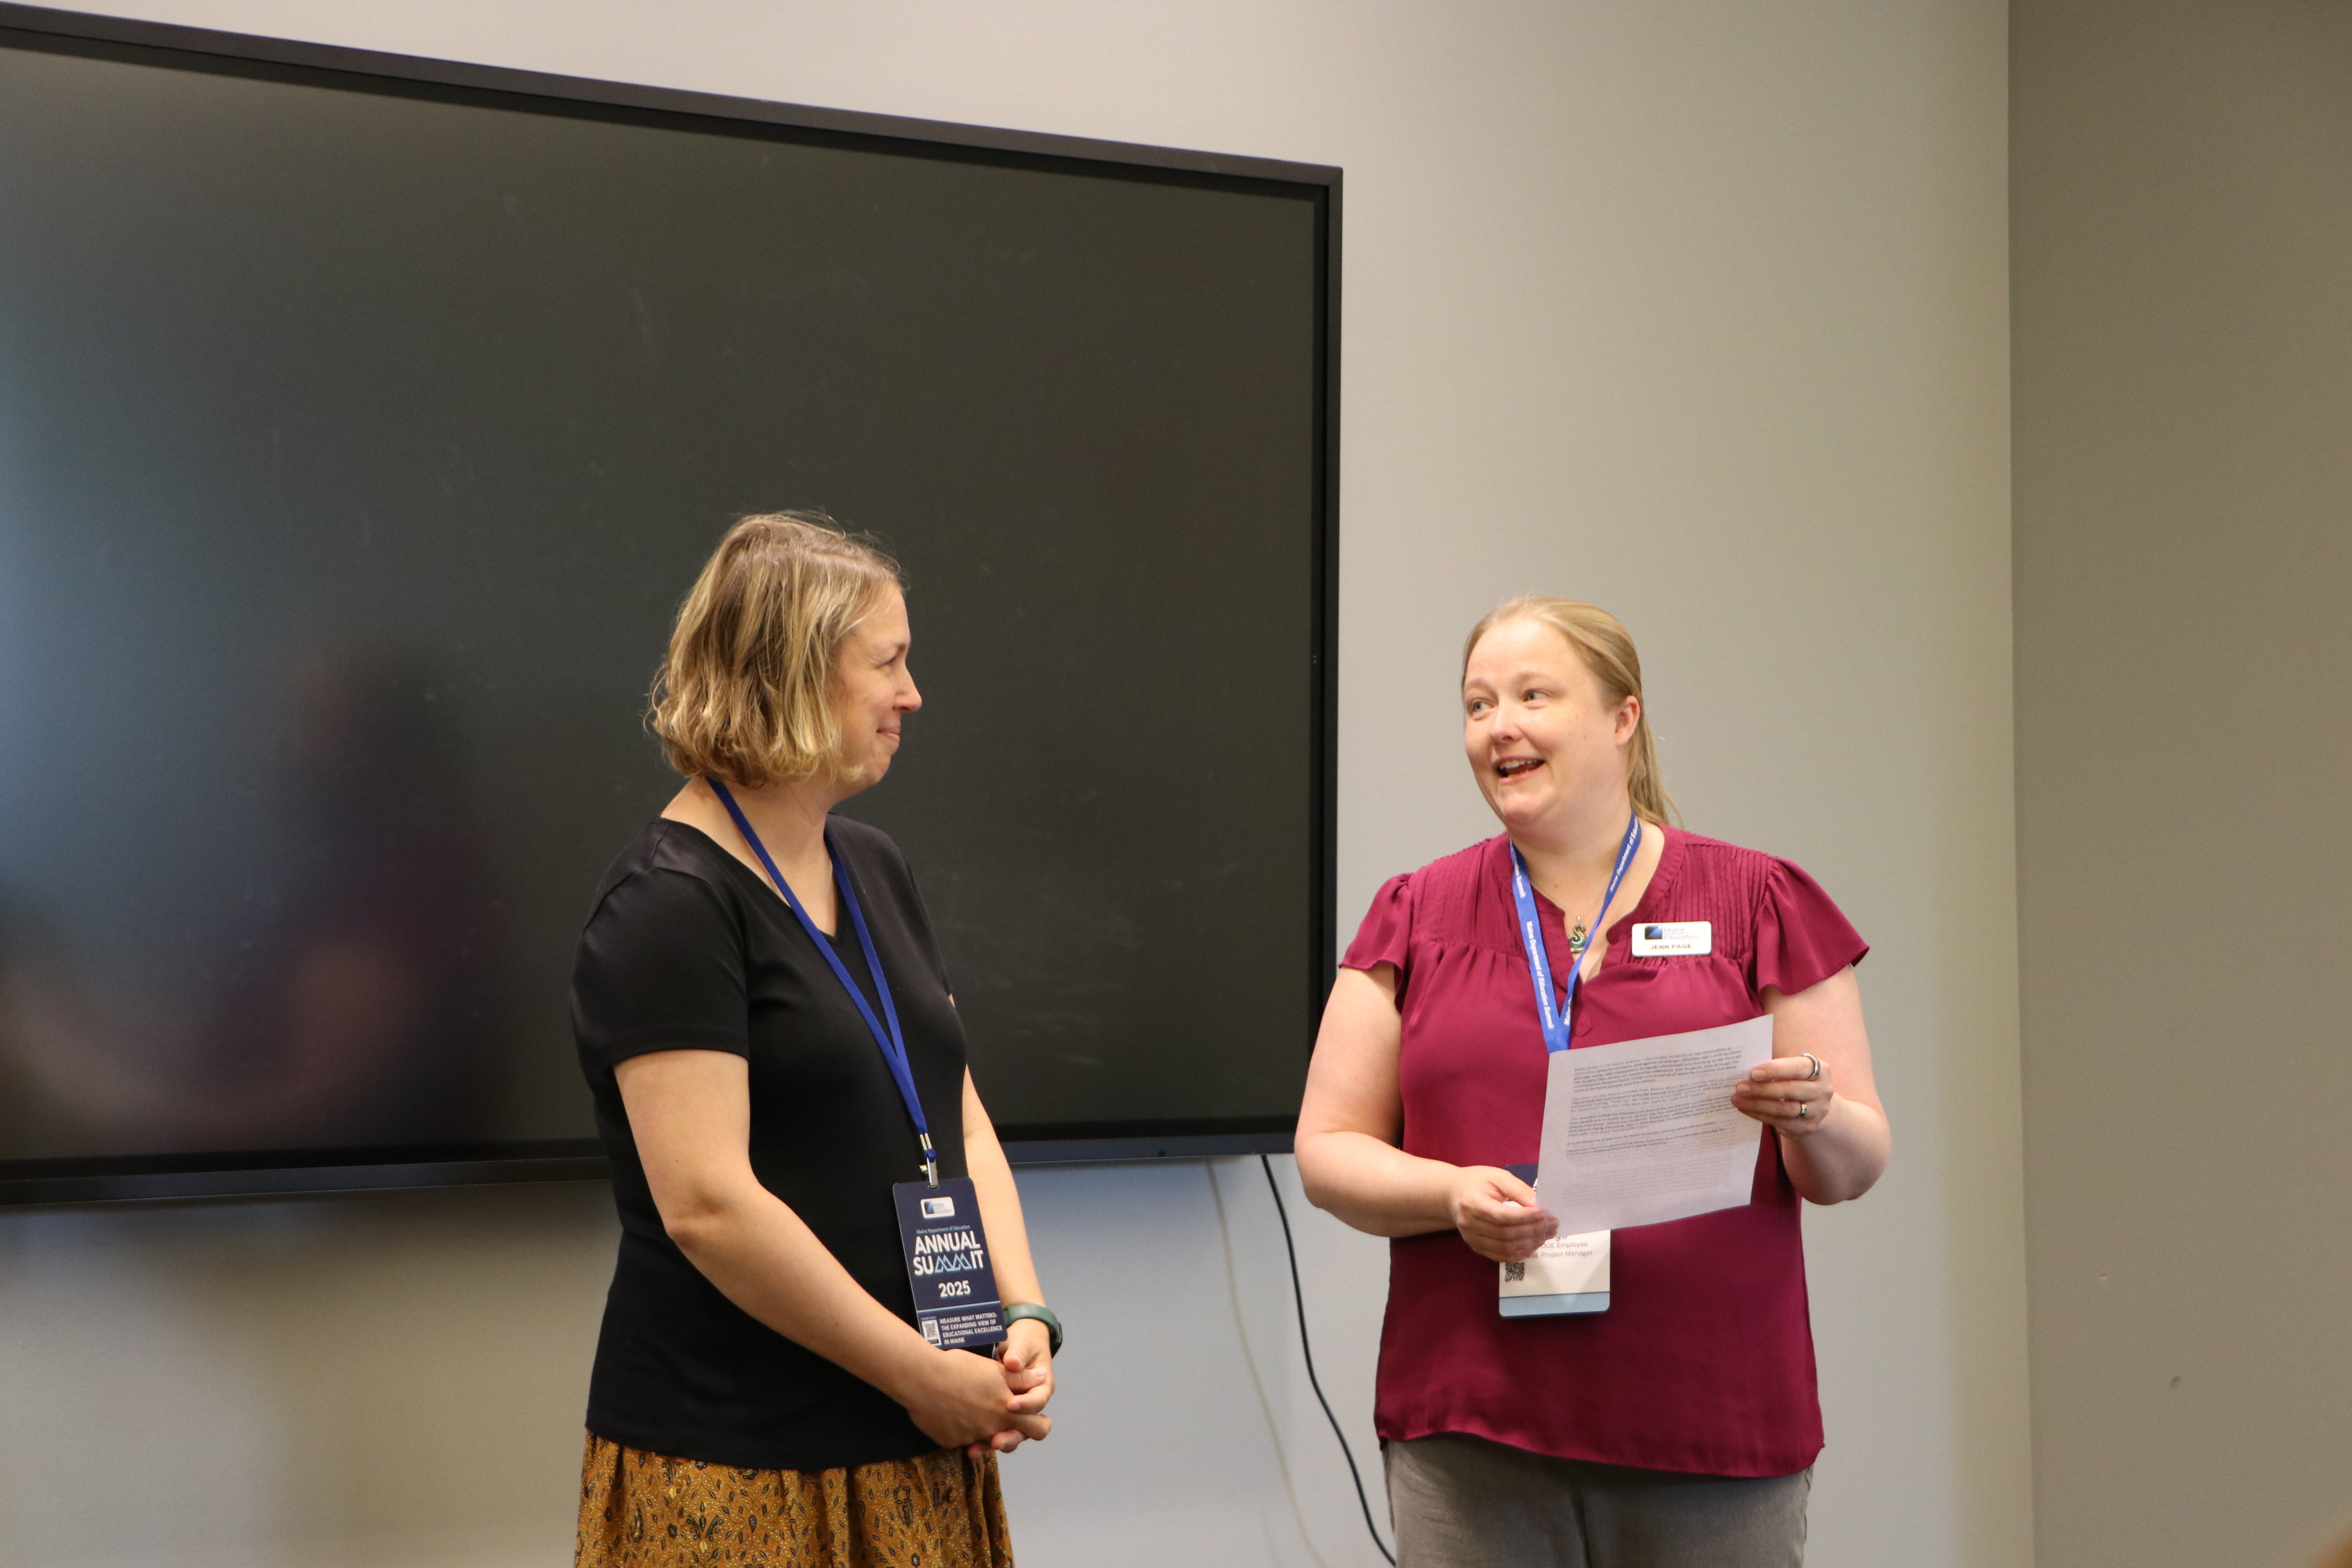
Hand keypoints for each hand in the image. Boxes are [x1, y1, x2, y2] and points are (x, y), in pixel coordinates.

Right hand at [900, 1344, 1050, 1453]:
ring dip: (982, 1427)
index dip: (1039, 1424)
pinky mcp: (950, 1442)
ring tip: (970, 1405)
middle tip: (1003, 1417)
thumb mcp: (996, 1369)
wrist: (922, 1378)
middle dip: (1011, 1433)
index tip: (1035, 1418)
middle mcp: (991, 1430)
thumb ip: (1022, 1377)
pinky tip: (950, 1409)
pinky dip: (959, 1427)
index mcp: (1007, 1411)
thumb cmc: (960, 1368)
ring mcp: (970, 1438)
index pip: (1038, 1429)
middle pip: (1010, 1440)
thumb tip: (1041, 1377)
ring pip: (983, 1438)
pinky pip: (961, 1438)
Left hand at [970, 1318, 1055, 1456]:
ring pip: (1009, 1435)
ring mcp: (1015, 1415)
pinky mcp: (1000, 1418)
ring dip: (994, 1443)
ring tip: (976, 1449)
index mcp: (1042, 1388)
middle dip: (1011, 1435)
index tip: (1010, 1404)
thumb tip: (1013, 1363)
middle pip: (1026, 1429)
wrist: (1016, 1348)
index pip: (1037, 1401)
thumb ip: (1017, 1354)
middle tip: (996, 1440)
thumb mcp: (1021, 1344)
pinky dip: (982, 1440)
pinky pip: (994, 1433)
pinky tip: (967, 1447)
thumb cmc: (1022, 1344)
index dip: (1026, 1405)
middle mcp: (1030, 1406)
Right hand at [1448, 1165, 1556, 1262]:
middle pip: (1506, 1234)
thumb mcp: (1497, 1177)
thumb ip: (1518, 1190)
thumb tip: (1539, 1205)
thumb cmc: (1476, 1182)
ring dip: (1531, 1243)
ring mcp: (1472, 1239)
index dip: (1525, 1217)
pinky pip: (1502, 1256)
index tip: (1544, 1213)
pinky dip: (1521, 1253)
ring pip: (1506, 1248)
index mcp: (1472, 1202)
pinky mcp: (1477, 1248)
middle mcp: (1469, 1224)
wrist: (1453, 1194)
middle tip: (1552, 1223)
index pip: (1501, 1216)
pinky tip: (1534, 1243)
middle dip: (1533, 1230)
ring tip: (1547, 1233)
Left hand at [1732, 1053, 1834, 1136]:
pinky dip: (1760, 1115)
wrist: (1814, 1106)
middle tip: (1740, 1087)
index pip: (1797, 1068)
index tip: (1753, 1073)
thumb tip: (1745, 1070)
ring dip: (1757, 1104)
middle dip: (1762, 1089)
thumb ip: (1776, 1068)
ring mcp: (1817, 1111)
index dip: (1775, 1070)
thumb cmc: (1796, 1080)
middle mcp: (1823, 1091)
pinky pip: (1780, 1122)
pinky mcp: (1807, 1127)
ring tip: (1738, 1099)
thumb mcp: (1793, 1070)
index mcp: (1820, 1070)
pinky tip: (1746, 1109)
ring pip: (1784, 1108)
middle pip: (1790, 1090)